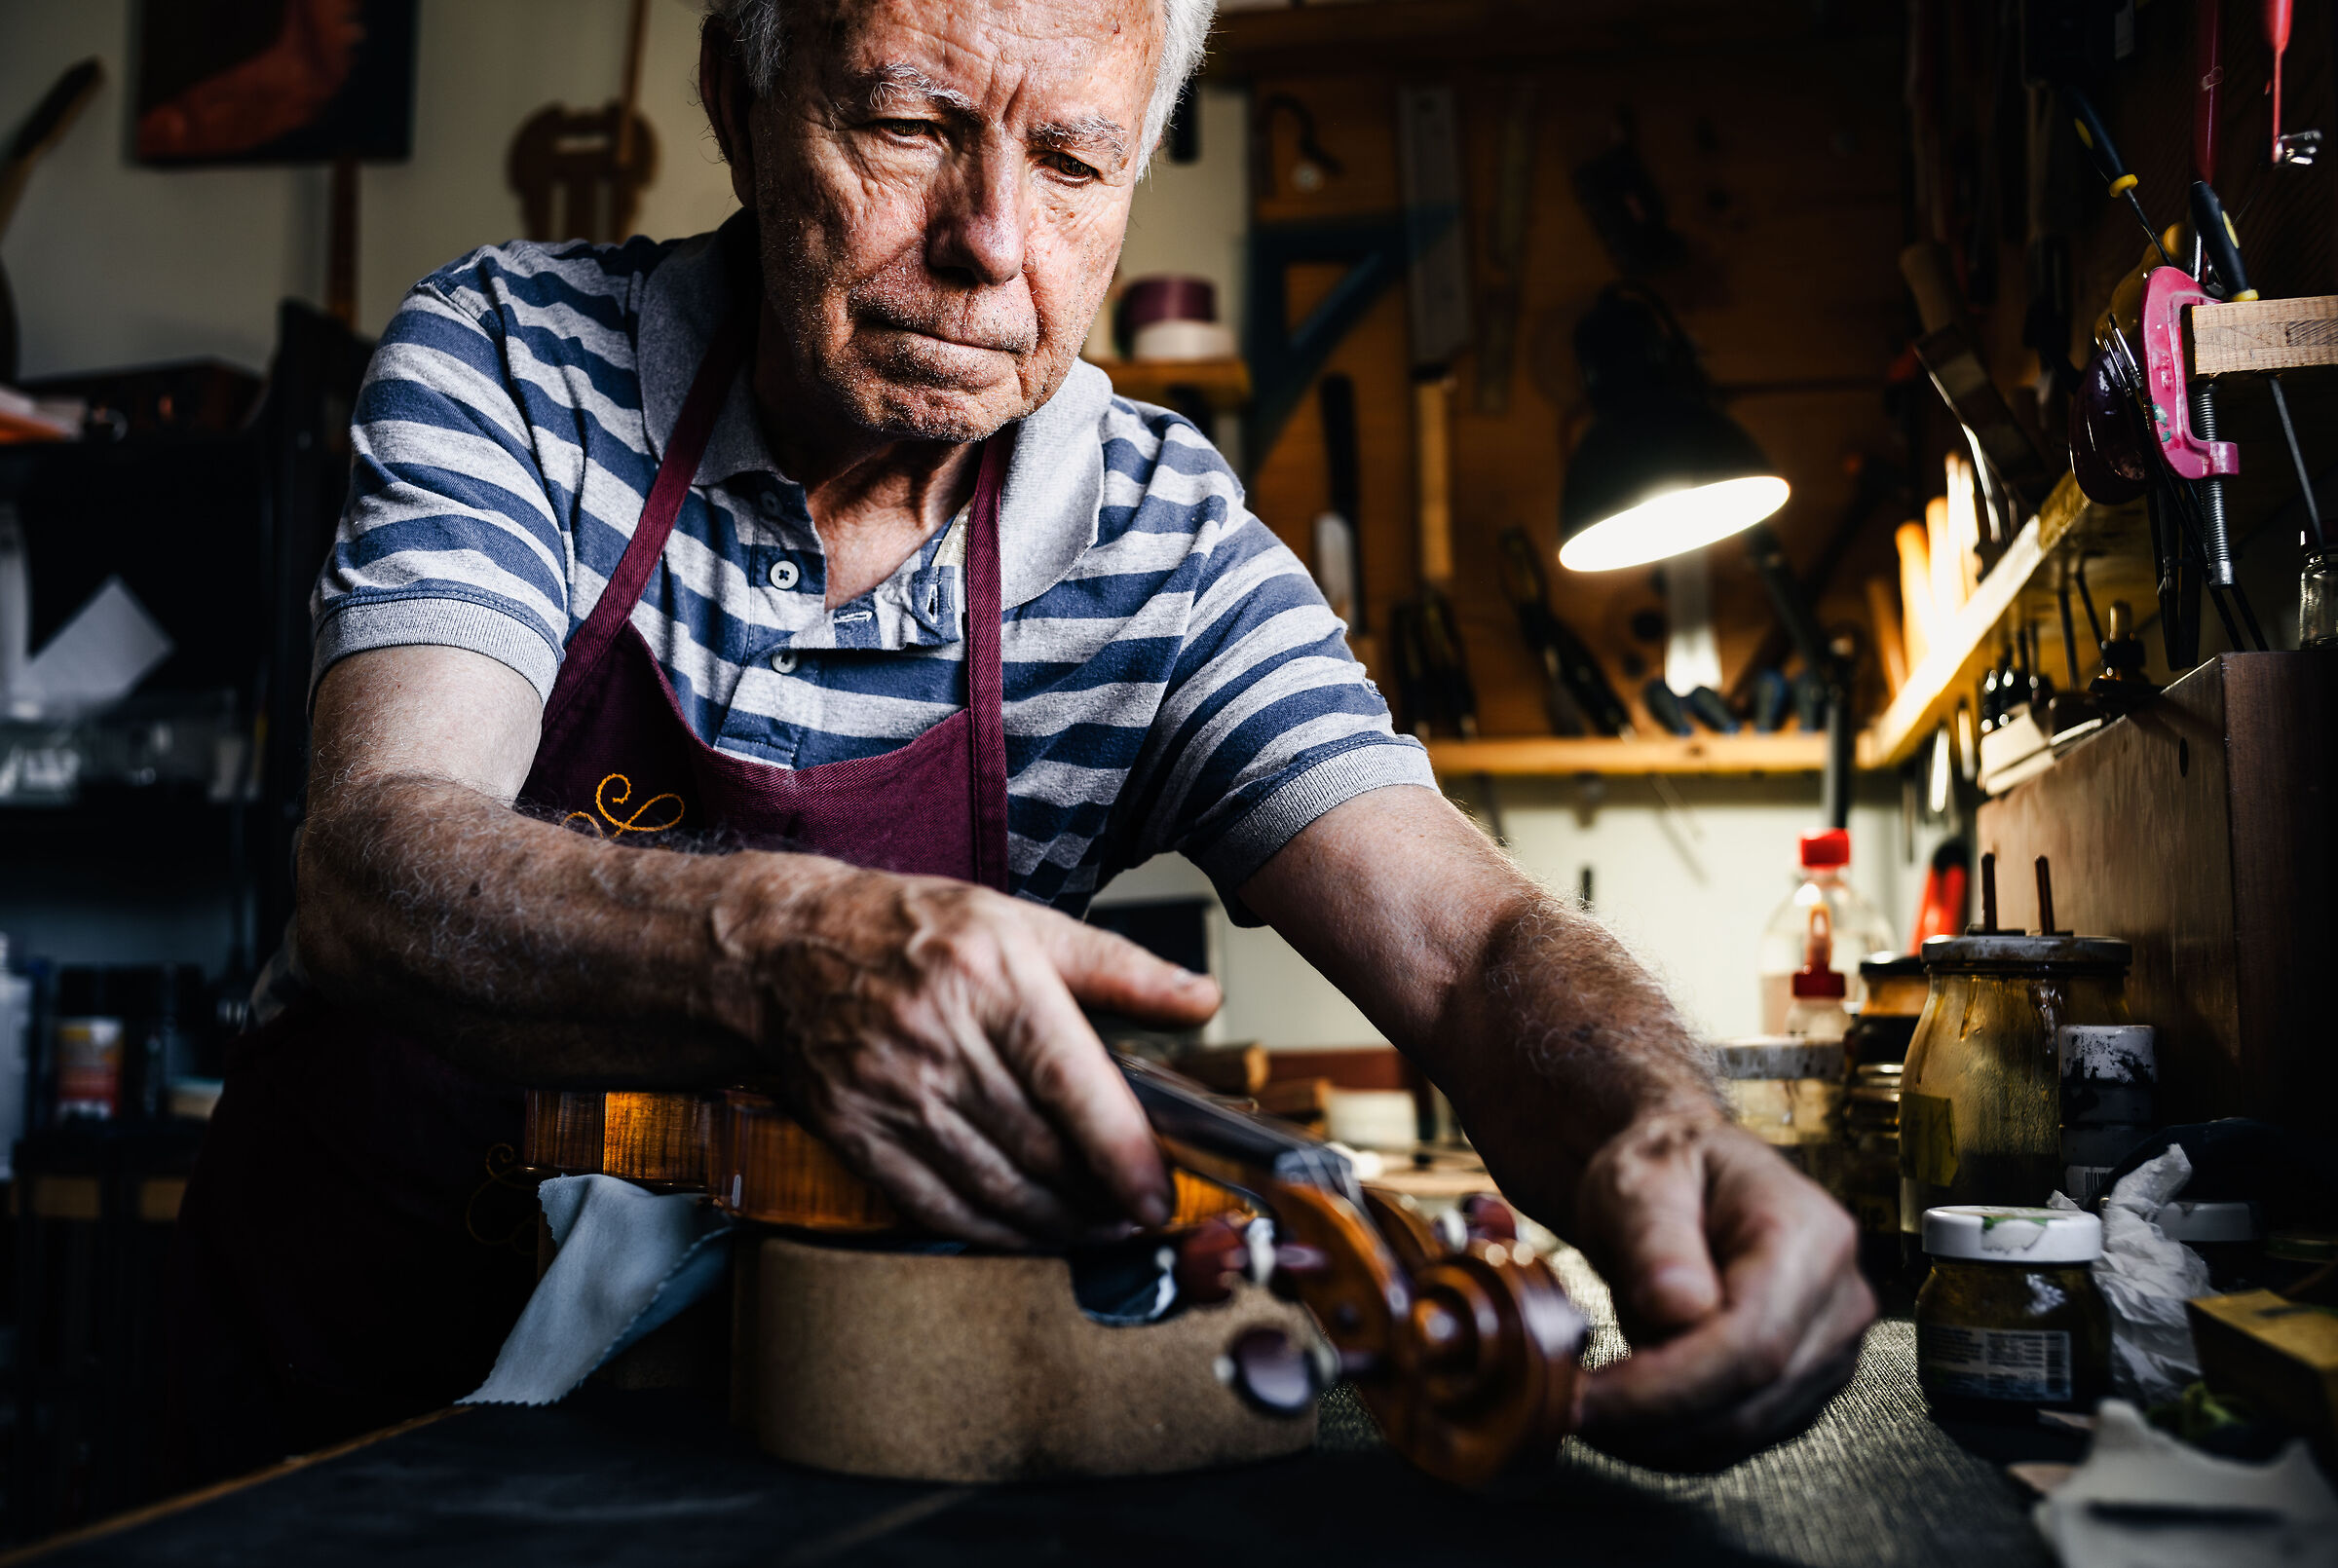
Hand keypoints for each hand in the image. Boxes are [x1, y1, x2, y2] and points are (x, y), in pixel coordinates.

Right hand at [730, 865, 1220, 1247]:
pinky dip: (992, 1232)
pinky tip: (1030, 1232)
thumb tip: (1203, 999)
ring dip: (1057, 1225)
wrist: (787, 949)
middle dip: (1100, 1198)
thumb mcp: (1022, 923)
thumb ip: (1120, 968)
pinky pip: (936, 1205)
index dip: (1122, 1152)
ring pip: (993, 1187)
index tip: (1157, 1197)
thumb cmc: (913, 930)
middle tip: (1141, 1215)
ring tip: (1099, 1229)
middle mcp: (938, 1038)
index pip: (1070, 1082)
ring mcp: (891, 1092)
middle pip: (1038, 1147)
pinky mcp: (856, 1133)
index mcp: (991, 978)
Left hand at [1570, 1113, 1873, 1470]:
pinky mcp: (1803, 1384)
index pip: (1752, 1343)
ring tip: (1589, 1401)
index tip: (1591, 1398)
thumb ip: (1655, 1236)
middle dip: (1651, 1420)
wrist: (1686, 1181)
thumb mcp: (1640, 1175)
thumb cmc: (1665, 1168)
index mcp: (1810, 1236)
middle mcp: (1838, 1299)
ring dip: (1657, 1436)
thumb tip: (1677, 1307)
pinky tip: (1624, 1412)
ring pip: (1745, 1431)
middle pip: (1752, 1398)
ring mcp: (1829, 1349)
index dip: (1669, 1387)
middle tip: (1569, 1407)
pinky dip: (1675, 1439)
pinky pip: (1740, 1436)